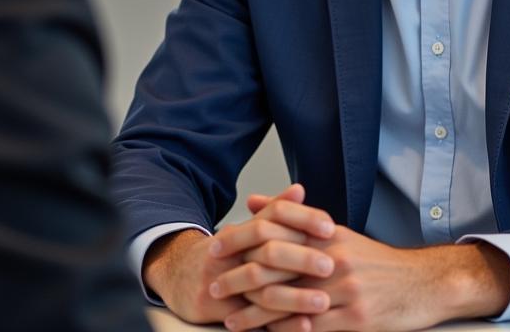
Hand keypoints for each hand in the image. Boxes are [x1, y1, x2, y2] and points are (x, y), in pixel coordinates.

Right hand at [143, 185, 335, 326]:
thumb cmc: (224, 253)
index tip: (331, 227)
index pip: (275, 215)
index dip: (303, 219)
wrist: (178, 276)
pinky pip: (252, 318)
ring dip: (295, 297)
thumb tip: (300, 190)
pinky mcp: (218, 309)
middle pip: (268, 249)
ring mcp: (222, 279)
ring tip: (324, 302)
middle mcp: (231, 250)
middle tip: (331, 265)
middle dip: (301, 257)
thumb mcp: (246, 230)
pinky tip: (304, 325)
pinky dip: (280, 323)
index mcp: (243, 228)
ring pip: (261, 286)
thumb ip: (275, 211)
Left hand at [232, 212, 509, 331]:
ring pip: (289, 302)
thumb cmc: (374, 261)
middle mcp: (333, 258)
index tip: (215, 250)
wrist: (421, 284)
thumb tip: (254, 202)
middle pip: (276, 267)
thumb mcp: (337, 232)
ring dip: (255, 315)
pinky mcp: (356, 320)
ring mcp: (344, 290)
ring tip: (231, 321)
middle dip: (240, 280)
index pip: (275, 232)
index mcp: (327, 234)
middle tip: (214, 289)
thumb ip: (294, 217)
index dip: (241, 242)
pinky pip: (311, 329)